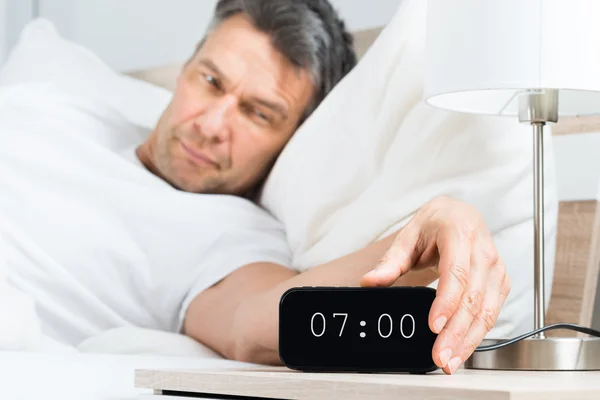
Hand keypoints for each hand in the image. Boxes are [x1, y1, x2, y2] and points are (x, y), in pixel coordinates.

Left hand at [360, 196, 510, 373]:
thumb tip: (369, 282)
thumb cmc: (436, 223)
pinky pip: (493, 312)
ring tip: (450, 360)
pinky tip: (462, 348)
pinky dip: (478, 334)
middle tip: (440, 355)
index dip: (447, 302)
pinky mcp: (501, 282)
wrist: (460, 214)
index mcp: (460, 232)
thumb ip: (389, 262)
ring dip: (469, 339)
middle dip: (456, 331)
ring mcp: (496, 267)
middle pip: (473, 297)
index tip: (433, 326)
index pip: (456, 272)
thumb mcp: (408, 236)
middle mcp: (483, 250)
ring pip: (487, 310)